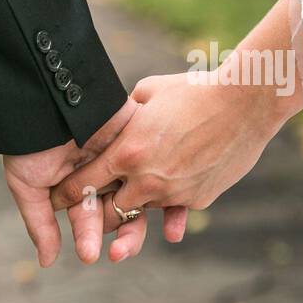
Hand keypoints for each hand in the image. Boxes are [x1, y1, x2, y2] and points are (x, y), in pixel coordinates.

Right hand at [4, 99, 183, 266]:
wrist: (48, 96)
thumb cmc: (32, 143)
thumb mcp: (28, 185)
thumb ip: (40, 223)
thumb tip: (47, 262)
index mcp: (79, 186)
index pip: (90, 218)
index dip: (88, 236)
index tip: (88, 254)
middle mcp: (106, 174)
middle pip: (123, 211)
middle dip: (122, 235)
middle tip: (120, 254)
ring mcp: (127, 156)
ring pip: (146, 193)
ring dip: (146, 218)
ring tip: (143, 236)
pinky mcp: (143, 137)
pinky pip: (163, 165)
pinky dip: (171, 188)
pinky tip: (173, 209)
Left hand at [51, 71, 293, 224]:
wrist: (246, 102)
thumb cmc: (194, 89)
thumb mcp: (148, 93)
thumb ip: (124, 115)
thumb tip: (111, 120)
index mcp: (126, 152)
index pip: (82, 184)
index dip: (66, 193)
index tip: (56, 198)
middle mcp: (146, 180)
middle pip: (108, 211)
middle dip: (97, 212)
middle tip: (89, 211)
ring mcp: (173, 194)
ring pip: (142, 212)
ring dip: (135, 208)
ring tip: (131, 207)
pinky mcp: (198, 200)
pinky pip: (175, 209)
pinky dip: (171, 203)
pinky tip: (174, 200)